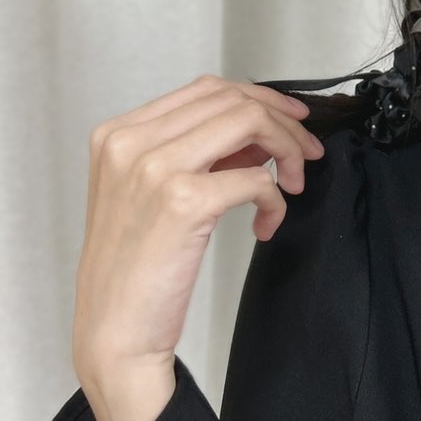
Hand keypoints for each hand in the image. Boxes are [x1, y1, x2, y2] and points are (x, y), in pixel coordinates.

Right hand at [71, 75, 325, 386]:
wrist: (114, 331)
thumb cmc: (132, 271)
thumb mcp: (150, 195)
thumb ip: (195, 156)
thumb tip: (257, 134)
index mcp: (117, 135)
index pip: (204, 89)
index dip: (258, 98)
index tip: (289, 119)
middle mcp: (130, 143)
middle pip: (230, 99)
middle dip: (282, 121)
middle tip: (307, 152)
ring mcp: (154, 168)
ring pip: (248, 122)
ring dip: (287, 148)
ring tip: (294, 182)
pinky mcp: (183, 201)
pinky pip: (257, 179)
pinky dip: (275, 199)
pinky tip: (266, 225)